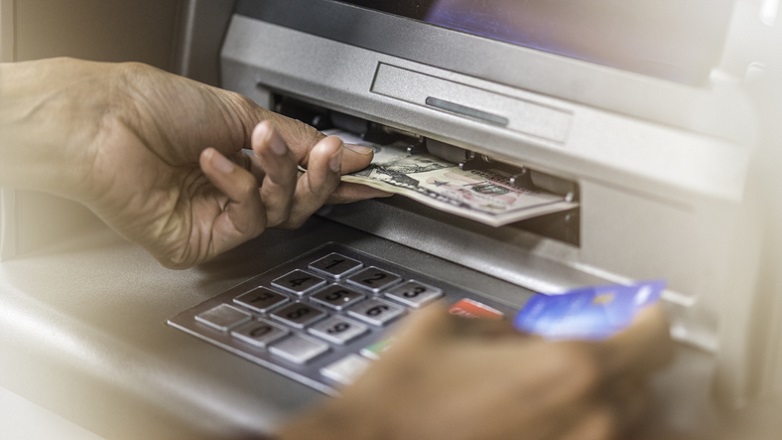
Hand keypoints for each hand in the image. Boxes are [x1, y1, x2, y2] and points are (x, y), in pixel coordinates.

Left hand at [2, 58, 386, 267]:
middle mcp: (234, 192)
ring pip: (280, 213)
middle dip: (317, 175)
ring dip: (279, 172)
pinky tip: (213, 161)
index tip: (367, 173)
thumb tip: (346, 150)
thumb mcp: (241, 113)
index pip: (300, 177)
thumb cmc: (155, 107)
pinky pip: (246, 219)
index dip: (335, 177)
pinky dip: (237, 184)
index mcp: (243, 160)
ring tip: (262, 140)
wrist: (104, 123)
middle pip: (299, 202)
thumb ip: (297, 139)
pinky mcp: (204, 241)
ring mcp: (219, 219)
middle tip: (328, 153)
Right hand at [278, 305, 672, 439]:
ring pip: (619, 423)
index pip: (652, 334)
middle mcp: (587, 419)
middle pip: (640, 382)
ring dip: (595, 402)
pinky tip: (529, 422)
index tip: (634, 315)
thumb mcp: (447, 330)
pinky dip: (573, 429)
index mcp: (566, 366)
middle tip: (571, 356)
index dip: (645, 319)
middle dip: (613, 362)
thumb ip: (501, 327)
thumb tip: (523, 333)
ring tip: (542, 395)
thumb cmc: (401, 399)